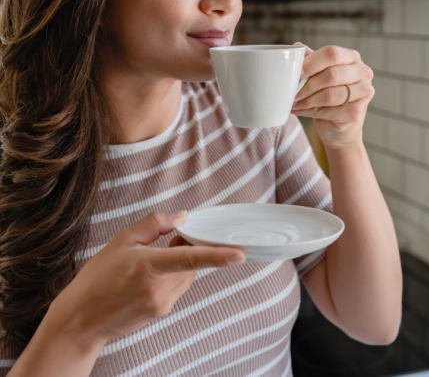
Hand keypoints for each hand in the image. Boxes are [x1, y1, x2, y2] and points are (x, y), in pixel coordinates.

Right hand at [48, 211, 244, 343]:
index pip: (188, 259)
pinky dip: (173, 276)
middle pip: (192, 263)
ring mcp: (161, 304)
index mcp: (146, 267)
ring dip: (181, 263)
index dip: (216, 256)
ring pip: (188, 275)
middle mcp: (157, 289)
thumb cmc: (98, 277)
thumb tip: (182, 217)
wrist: (81, 320)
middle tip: (169, 240)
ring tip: (152, 260)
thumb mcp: (122, 240)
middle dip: (187, 248)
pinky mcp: (162, 312)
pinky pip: (179, 286)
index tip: (239, 255)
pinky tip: (150, 277)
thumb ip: (154, 224)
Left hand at [291, 43, 374, 149]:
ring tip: (295, 102)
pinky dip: (310, 111)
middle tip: (293, 91)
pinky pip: (329, 110)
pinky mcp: (356, 112)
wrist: (338, 126)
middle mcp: (363, 72)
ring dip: (308, 100)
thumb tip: (297, 47)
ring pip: (330, 94)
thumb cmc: (327, 94)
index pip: (332, 53)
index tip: (296, 72)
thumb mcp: (318, 74)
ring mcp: (364, 92)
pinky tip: (301, 110)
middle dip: (308, 84)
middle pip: (331, 74)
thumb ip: (311, 60)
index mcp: (352, 57)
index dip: (311, 62)